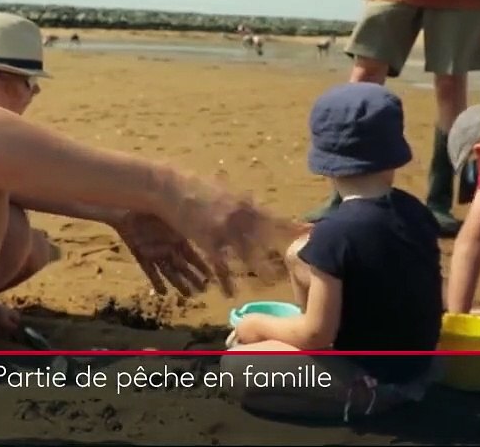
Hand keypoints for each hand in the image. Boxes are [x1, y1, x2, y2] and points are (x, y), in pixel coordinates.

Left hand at [112, 212, 211, 296]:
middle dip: (193, 278)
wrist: (128, 210)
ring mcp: (156, 254)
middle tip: (203, 290)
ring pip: (169, 272)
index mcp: (177, 239)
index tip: (211, 277)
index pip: (193, 256)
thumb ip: (185, 231)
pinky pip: (151, 271)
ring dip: (178, 283)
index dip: (202, 267)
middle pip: (182, 267)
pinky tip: (163, 292)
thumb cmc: (153, 213)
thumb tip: (208, 237)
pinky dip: (156, 282)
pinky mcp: (142, 257)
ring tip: (188, 294)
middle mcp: (168, 248)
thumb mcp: (173, 222)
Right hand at [162, 171, 294, 296]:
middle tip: (301, 266)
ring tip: (272, 283)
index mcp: (245, 204)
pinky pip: (220, 267)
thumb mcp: (224, 190)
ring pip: (248, 257)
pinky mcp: (206, 243)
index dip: (295, 228)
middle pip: (268, 241)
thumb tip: (257, 205)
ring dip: (261, 271)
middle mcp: (239, 218)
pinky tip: (231, 293)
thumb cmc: (194, 186)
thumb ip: (242, 202)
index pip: (276, 219)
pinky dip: (226, 282)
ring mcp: (223, 231)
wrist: (165, 188)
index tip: (314, 234)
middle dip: (283, 254)